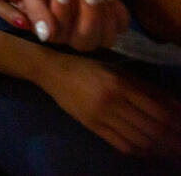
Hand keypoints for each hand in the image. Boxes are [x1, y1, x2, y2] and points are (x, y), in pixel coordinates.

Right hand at [10, 0, 128, 49]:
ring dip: (105, 17)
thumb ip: (35, 10)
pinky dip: (118, 14)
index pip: (60, 38)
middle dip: (91, 20)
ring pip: (105, 38)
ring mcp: (85, 21)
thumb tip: (45, 38)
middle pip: (86, 43)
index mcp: (43, 27)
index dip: (64, 18)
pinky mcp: (101, 10)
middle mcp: (64, 29)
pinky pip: (119, 25)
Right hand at [39, 53, 180, 156]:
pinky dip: (137, 150)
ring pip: (138, 139)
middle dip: (171, 139)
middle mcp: (113, 101)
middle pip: (151, 127)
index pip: (157, 110)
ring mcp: (101, 116)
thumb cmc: (87, 68)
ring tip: (167, 150)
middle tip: (180, 146)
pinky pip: (121, 144)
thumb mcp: (117, 71)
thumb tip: (173, 103)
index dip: (175, 122)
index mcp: (121, 84)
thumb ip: (144, 87)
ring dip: (157, 147)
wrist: (53, 73)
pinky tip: (145, 150)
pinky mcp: (92, 126)